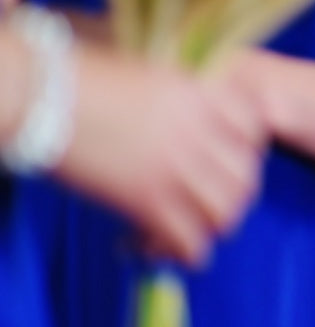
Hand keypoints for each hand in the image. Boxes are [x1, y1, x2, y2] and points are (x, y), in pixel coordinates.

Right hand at [53, 47, 266, 266]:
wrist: (47, 95)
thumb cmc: (89, 78)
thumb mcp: (157, 74)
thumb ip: (187, 99)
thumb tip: (196, 127)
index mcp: (206, 96)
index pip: (255, 131)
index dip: (247, 150)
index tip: (228, 160)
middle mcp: (201, 133)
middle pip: (246, 178)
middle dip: (233, 195)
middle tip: (209, 202)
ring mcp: (178, 168)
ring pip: (226, 212)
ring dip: (211, 226)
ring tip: (189, 228)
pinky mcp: (149, 200)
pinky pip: (189, 240)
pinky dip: (181, 252)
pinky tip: (157, 247)